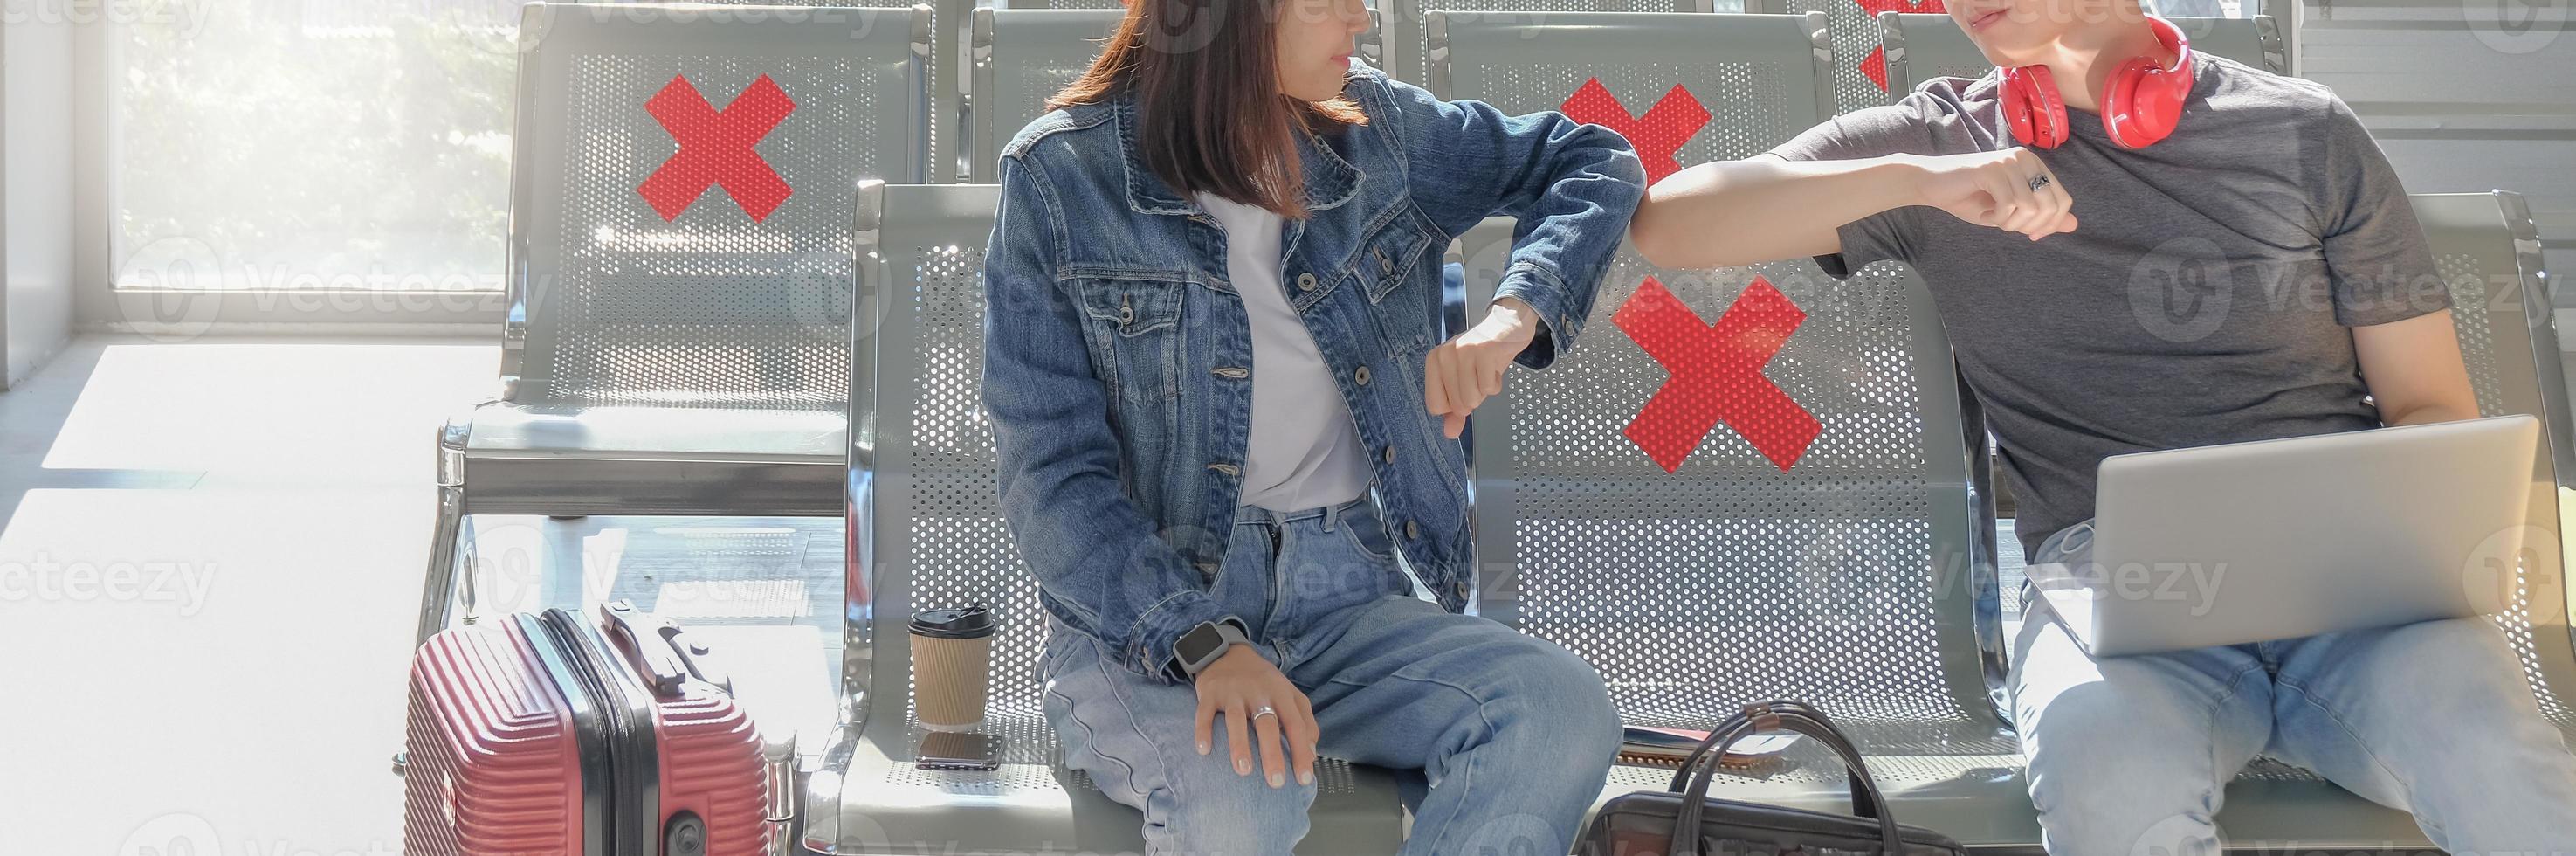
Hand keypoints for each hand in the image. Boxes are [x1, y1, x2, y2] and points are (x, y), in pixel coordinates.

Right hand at [1192, 644, 1317, 787]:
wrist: (1227, 653)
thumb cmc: (1263, 682)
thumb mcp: (1289, 694)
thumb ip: (1305, 720)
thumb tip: (1312, 753)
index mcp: (1281, 693)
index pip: (1295, 724)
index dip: (1301, 751)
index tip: (1304, 778)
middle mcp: (1258, 692)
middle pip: (1267, 724)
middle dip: (1273, 754)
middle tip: (1276, 782)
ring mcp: (1233, 692)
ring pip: (1236, 719)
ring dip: (1239, 745)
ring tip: (1243, 770)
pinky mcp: (1210, 693)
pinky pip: (1205, 713)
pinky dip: (1203, 730)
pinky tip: (1203, 750)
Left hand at [1424, 296, 1540, 438]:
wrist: (1507, 325)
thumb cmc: (1483, 355)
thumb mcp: (1465, 382)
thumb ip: (1454, 410)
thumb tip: (1449, 434)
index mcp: (1434, 361)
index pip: (1436, 406)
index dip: (1455, 405)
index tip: (1464, 386)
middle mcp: (1444, 354)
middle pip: (1458, 405)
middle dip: (1475, 397)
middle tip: (1479, 374)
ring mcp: (1464, 351)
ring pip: (1473, 398)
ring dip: (1486, 389)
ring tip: (1487, 370)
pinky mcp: (1484, 350)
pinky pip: (1489, 388)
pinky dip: (1497, 383)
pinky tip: (1496, 366)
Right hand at [1907, 148, 2077, 241]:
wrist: (1933, 185)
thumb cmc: (1970, 198)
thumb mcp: (2012, 212)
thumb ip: (2042, 217)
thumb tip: (2074, 225)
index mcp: (2035, 165)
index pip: (2063, 200)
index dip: (2050, 224)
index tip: (2030, 234)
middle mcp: (2026, 159)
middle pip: (2050, 206)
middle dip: (2029, 226)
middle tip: (2006, 226)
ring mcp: (2009, 162)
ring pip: (2030, 207)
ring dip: (2010, 223)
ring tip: (1993, 218)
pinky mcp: (1993, 169)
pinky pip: (2009, 204)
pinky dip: (1997, 218)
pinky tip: (1984, 213)